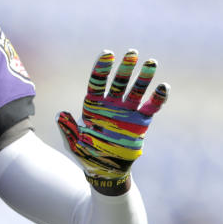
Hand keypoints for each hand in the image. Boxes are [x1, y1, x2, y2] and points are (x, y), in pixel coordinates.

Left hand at [57, 49, 168, 193]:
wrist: (106, 170)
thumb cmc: (86, 155)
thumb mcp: (74, 143)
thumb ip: (68, 128)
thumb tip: (60, 114)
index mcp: (93, 106)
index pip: (97, 82)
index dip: (102, 68)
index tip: (107, 54)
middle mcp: (111, 105)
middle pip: (119, 82)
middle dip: (125, 67)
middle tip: (132, 53)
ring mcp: (127, 112)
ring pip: (136, 90)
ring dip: (143, 77)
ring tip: (151, 63)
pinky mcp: (140, 121)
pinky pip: (151, 107)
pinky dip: (157, 98)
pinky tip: (163, 87)